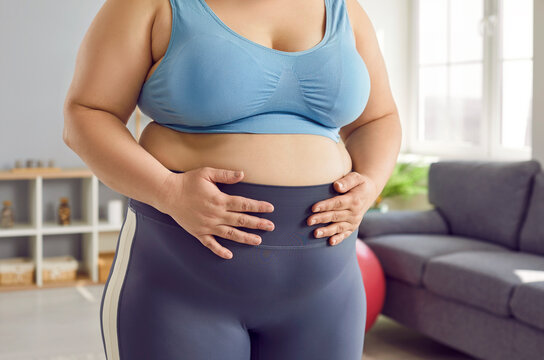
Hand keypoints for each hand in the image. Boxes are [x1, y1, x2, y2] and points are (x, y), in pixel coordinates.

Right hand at [160, 167, 274, 259]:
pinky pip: (210, 244)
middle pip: (241, 220)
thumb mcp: (207, 173)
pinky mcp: (198, 232)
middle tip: (271, 226)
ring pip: (230, 234)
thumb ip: (225, 175)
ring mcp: (207, 225)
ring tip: (258, 241)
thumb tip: (242, 174)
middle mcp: (215, 215)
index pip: (244, 204)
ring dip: (245, 238)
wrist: (167, 194)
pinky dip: (220, 250)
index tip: (270, 208)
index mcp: (219, 200)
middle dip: (258, 224)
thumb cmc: (188, 181)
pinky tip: (229, 255)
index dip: (258, 206)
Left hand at [307, 171, 377, 245]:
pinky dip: (338, 239)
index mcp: (354, 200)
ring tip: (315, 233)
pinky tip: (330, 242)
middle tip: (309, 221)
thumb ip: (347, 181)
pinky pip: (345, 234)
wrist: (369, 192)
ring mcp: (354, 221)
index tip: (313, 208)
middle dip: (322, 219)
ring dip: (327, 231)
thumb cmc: (359, 183)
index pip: (337, 203)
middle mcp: (355, 212)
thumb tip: (337, 186)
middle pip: (335, 216)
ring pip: (339, 227)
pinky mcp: (353, 227)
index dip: (325, 206)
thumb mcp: (356, 177)